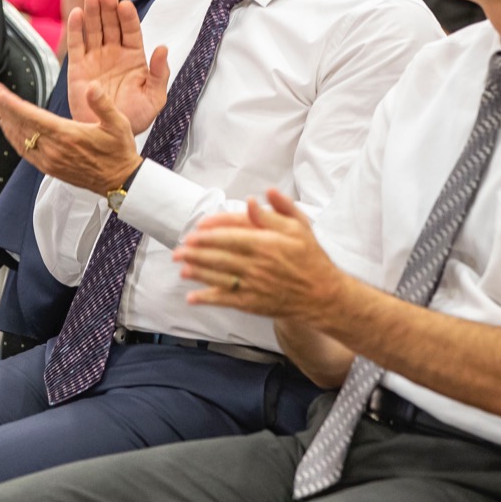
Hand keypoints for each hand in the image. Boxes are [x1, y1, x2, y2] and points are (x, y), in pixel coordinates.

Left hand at [0, 79, 141, 194]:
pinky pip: (25, 152)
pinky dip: (13, 138)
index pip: (30, 116)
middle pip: (20, 125)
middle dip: (3, 107)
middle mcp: (54, 149)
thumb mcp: (118, 124)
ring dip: (6, 121)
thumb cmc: (119, 151)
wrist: (120, 181)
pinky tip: (9, 129)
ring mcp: (50, 160)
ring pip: (19, 139)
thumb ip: (102, 104)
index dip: (10, 103)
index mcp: (67, 135)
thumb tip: (92, 86)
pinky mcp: (49, 168)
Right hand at [65, 0, 169, 133]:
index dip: (128, 17)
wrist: (109, 135)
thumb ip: (160, 73)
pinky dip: (75, 29)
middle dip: (108, 9)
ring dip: (92, 13)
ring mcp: (95, 58)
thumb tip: (163, 48)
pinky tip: (76, 13)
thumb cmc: (134, 117)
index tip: (125, 5)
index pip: (131, 31)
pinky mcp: (77, 67)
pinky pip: (76, 45)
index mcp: (134, 57)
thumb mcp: (155, 98)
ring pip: (93, 30)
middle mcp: (114, 54)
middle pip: (111, 25)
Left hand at [175, 189, 342, 318]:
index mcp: (267, 243)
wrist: (322, 294)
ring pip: (218, 277)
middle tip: (179, 249)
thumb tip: (256, 198)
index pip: (231, 234)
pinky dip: (207, 299)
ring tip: (181, 267)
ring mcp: (253, 285)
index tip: (196, 229)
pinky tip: (192, 298)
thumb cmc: (310, 258)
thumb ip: (279, 211)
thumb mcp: (300, 227)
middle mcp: (257, 264)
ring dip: (196, 272)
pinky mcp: (252, 303)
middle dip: (195, 252)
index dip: (210, 232)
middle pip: (219, 255)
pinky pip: (225, 300)